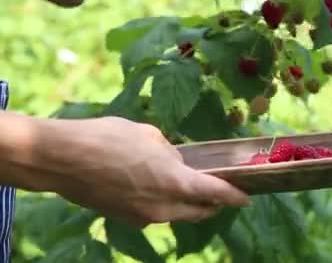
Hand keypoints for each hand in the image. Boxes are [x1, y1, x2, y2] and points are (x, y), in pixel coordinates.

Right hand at [32, 116, 249, 226]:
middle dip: (212, 203)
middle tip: (219, 192)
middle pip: (199, 211)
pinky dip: (164, 203)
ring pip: (177, 214)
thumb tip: (174, 163)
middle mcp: (163, 207)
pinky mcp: (126, 219)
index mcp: (175, 183)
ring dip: (187, 203)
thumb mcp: (149, 135)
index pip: (216, 194)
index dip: (234, 196)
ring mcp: (143, 217)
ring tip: (186, 185)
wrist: (62, 159)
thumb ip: (170, 153)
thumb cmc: (108, 138)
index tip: (246, 197)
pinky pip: (156, 213)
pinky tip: (155, 186)